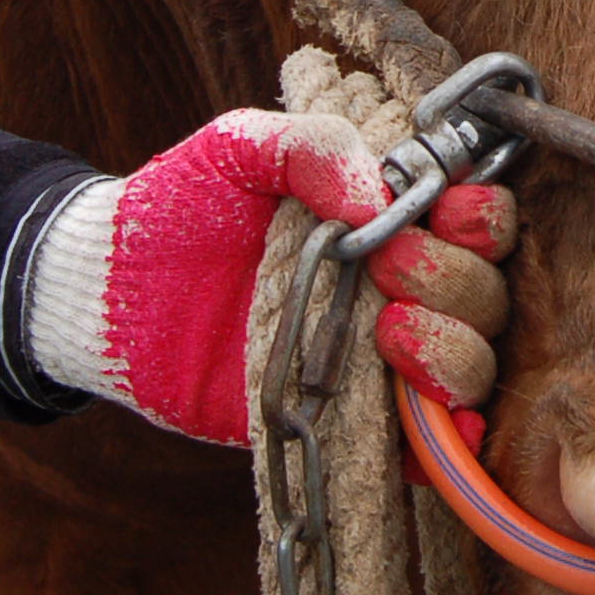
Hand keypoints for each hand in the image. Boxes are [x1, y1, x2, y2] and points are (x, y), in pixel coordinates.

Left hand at [23, 110, 515, 446]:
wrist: (108, 293)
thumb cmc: (177, 208)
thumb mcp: (238, 149)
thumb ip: (309, 147)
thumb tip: (376, 194)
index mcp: (385, 218)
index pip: (477, 220)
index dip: (478, 218)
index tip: (441, 214)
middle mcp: (395, 289)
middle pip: (486, 295)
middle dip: (453, 279)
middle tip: (386, 265)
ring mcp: (373, 359)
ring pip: (470, 366)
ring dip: (453, 350)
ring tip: (389, 331)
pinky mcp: (344, 421)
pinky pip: (423, 448)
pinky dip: (449, 442)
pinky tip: (438, 423)